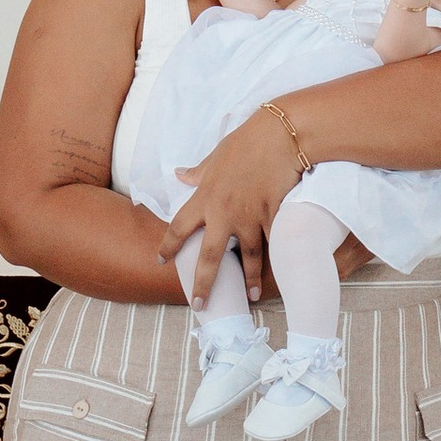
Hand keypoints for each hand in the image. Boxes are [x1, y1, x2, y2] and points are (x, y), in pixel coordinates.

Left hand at [156, 102, 304, 309]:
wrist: (280, 135)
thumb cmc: (246, 142)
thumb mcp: (215, 156)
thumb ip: (197, 173)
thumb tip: (178, 175)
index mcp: (204, 197)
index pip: (179, 228)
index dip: (168, 247)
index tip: (161, 261)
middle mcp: (224, 213)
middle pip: (210, 257)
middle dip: (203, 284)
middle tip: (200, 306)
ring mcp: (250, 217)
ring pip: (248, 256)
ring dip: (248, 279)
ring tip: (249, 297)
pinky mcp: (273, 216)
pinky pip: (273, 242)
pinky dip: (276, 258)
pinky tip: (279, 272)